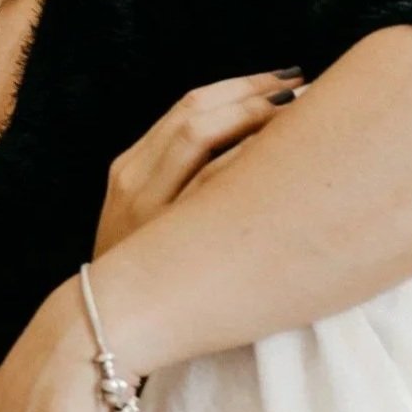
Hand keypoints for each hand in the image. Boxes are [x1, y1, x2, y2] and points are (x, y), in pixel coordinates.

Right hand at [94, 67, 309, 256]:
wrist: (104, 329)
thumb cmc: (144, 276)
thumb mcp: (146, 219)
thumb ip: (179, 182)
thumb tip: (249, 148)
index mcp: (130, 168)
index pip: (188, 105)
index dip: (241, 86)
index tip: (285, 81)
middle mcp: (134, 179)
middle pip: (197, 111)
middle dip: (255, 93)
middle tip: (308, 87)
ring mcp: (146, 206)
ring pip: (200, 135)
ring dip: (254, 116)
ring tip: (304, 114)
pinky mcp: (162, 234)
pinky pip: (207, 181)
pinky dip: (245, 158)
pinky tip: (284, 156)